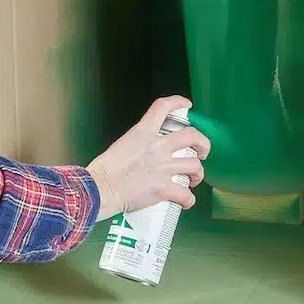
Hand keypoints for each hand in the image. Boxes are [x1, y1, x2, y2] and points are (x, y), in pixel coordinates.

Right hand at [87, 96, 211, 220]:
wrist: (100, 189)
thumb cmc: (103, 170)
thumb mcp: (121, 144)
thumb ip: (139, 143)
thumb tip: (148, 152)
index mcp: (143, 132)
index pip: (163, 107)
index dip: (179, 102)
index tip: (188, 106)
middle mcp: (157, 146)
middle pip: (192, 136)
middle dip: (203, 144)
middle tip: (202, 152)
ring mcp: (163, 167)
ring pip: (194, 166)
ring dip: (197, 174)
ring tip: (193, 179)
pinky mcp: (163, 188)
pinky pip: (186, 194)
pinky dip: (189, 199)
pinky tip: (186, 201)